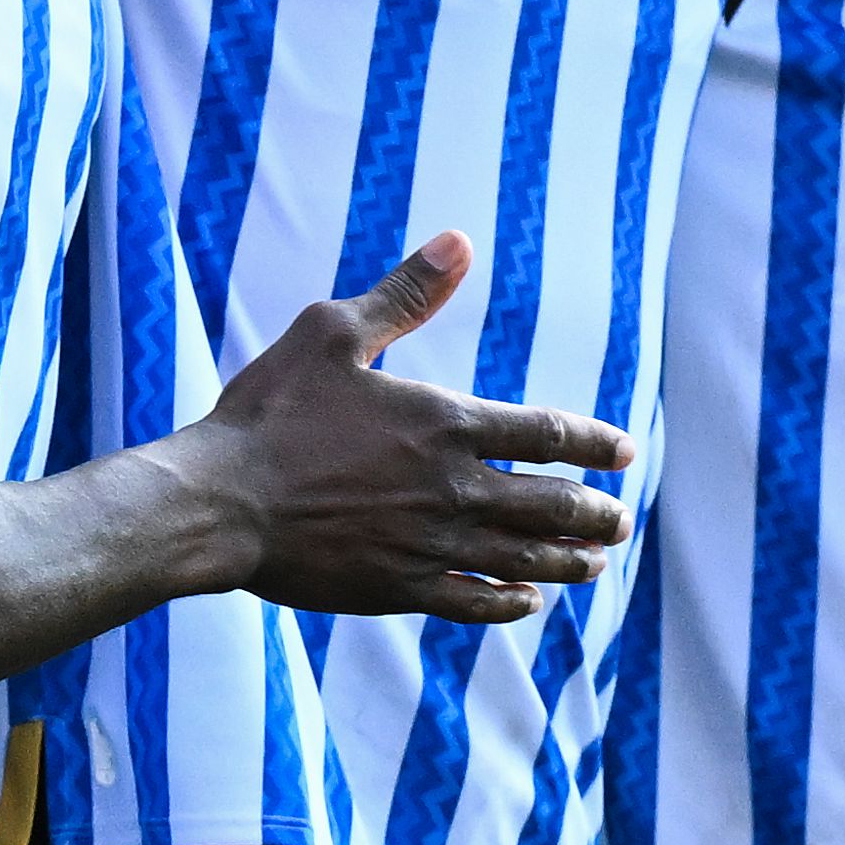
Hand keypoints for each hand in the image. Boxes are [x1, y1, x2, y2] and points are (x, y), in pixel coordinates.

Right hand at [182, 234, 633, 624]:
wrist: (219, 503)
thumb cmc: (271, 413)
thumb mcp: (332, 334)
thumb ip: (404, 295)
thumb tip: (459, 242)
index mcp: (445, 423)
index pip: (546, 434)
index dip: (594, 444)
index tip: (625, 453)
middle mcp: (452, 488)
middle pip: (549, 503)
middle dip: (594, 512)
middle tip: (621, 519)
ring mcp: (428, 543)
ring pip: (522, 556)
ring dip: (568, 559)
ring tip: (597, 561)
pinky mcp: (397, 587)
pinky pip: (472, 600)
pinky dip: (509, 602)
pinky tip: (528, 600)